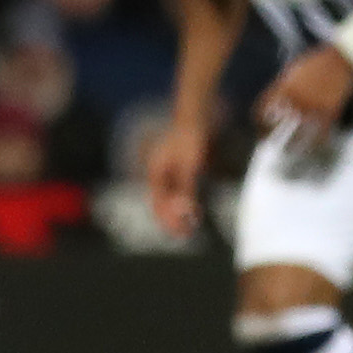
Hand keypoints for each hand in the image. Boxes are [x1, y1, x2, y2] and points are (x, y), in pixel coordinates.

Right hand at [143, 119, 209, 237]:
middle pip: (161, 204)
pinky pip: (178, 192)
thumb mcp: (190, 166)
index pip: (157, 205)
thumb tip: (184, 211)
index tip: (180, 234)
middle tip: (186, 234)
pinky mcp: (178, 170)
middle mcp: (158, 174)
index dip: (167, 221)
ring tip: (191, 227)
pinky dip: (184, 203)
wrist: (197, 118)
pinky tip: (194, 210)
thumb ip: (186, 189)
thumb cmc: (191, 139)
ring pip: (169, 199)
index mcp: (155, 174)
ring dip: (178, 214)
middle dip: (172, 221)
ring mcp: (167, 172)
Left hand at [256, 46, 352, 139]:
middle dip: (271, 136)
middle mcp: (297, 100)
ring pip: (299, 133)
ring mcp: (314, 108)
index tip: (259, 128)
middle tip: (267, 143)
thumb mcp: (292, 70)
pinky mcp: (330, 112)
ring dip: (293, 146)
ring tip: (288, 153)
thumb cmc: (316, 62)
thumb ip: (281, 86)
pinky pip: (322, 133)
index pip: (265, 108)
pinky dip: (318, 142)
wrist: (341, 59)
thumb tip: (274, 100)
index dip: (259, 120)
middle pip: (279, 124)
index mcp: (285, 88)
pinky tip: (315, 147)